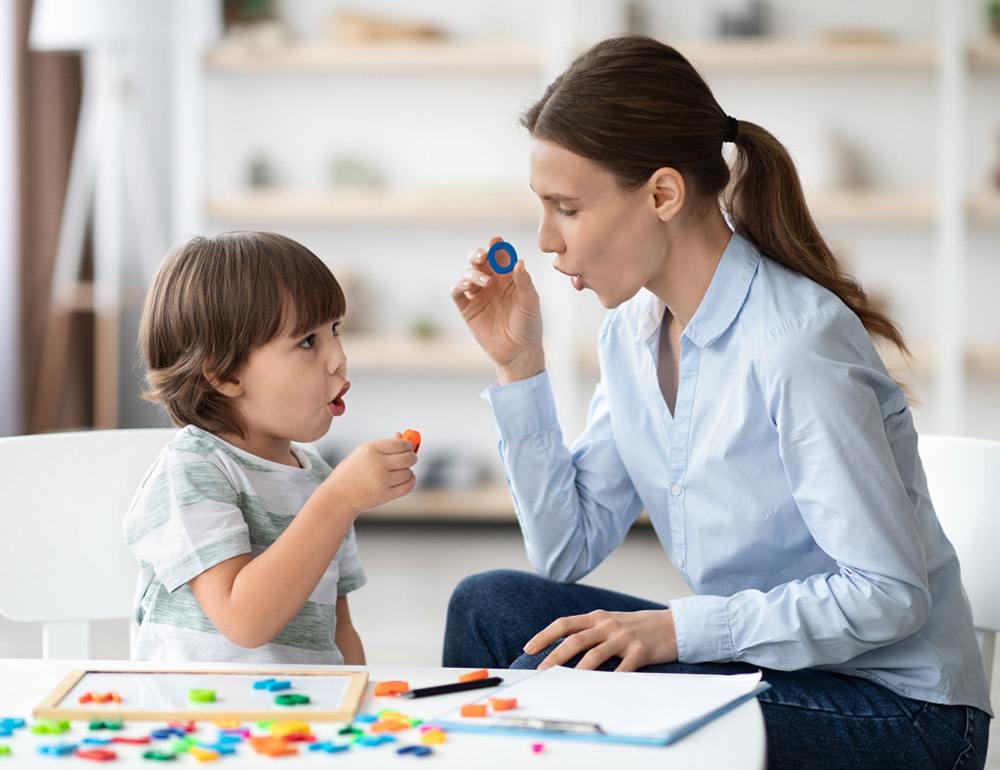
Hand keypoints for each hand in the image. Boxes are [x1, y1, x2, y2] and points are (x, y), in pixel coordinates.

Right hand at [325, 435, 416, 513]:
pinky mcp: (385, 495)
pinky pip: (408, 486)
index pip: (400, 444)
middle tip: (410, 458)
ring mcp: (382, 480)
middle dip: (412, 457)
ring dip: (408, 471)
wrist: (338, 495)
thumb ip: (384, 445)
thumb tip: (401, 435)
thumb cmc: (352, 471)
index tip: (408, 447)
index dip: (408, 445)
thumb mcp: (364, 453)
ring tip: (400, 471)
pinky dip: (411, 481)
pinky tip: (407, 478)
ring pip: (408, 472)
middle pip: (408, 458)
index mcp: (371, 449)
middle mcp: (377, 464)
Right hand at [450, 236, 543, 382]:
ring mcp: (478, 295)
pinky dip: (459, 285)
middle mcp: (492, 283)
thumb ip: (525, 282)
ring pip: (468, 273)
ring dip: (473, 272)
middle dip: (478, 254)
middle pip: (479, 260)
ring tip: (484, 282)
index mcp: (509, 277)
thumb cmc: (528, 326)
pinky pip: (457, 292)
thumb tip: (519, 262)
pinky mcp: (467, 309)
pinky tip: (468, 286)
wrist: (518, 352)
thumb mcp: (530, 302)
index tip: (496, 243)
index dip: (497, 247)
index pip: (500, 256)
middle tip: (482, 256)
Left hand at [523, 609, 678, 671]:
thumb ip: (590, 631)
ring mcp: (624, 637)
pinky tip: (600, 691)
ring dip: (578, 671)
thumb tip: (562, 649)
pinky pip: (622, 669)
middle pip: (575, 640)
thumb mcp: (611, 621)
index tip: (528, 649)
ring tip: (566, 684)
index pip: (564, 624)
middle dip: (555, 657)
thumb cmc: (637, 627)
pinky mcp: (640, 651)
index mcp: (597, 617)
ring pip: (595, 655)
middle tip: (541, 671)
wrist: (673, 625)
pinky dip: (610, 681)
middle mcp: (608, 625)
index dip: (545, 636)